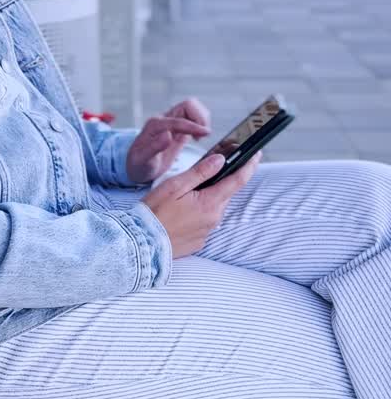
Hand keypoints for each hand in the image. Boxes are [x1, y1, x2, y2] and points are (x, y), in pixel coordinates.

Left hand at [126, 97, 211, 183]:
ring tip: (201, 135)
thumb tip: (167, 135)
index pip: (179, 120)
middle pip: (188, 105)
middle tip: (203, 134)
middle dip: (200, 117)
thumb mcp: (143, 159)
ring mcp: (171, 122)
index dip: (194, 126)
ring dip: (201, 118)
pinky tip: (197, 137)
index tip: (206, 133)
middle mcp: (163, 120)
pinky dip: (200, 123)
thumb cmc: (138, 164)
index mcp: (155, 126)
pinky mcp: (177, 128)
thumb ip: (154, 147)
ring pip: (192, 108)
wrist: (136, 166)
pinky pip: (192, 117)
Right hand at [142, 150, 262, 258]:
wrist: (142, 244)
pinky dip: (198, 213)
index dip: (249, 166)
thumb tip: (220, 160)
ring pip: (214, 208)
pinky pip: (205, 222)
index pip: (237, 181)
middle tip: (210, 170)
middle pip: (225, 194)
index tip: (256, 154)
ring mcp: (207, 232)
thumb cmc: (154, 213)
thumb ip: (200, 172)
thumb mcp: (175, 186)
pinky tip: (181, 212)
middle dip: (221, 181)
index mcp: (209, 203)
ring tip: (185, 194)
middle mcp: (213, 219)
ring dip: (207, 198)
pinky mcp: (199, 241)